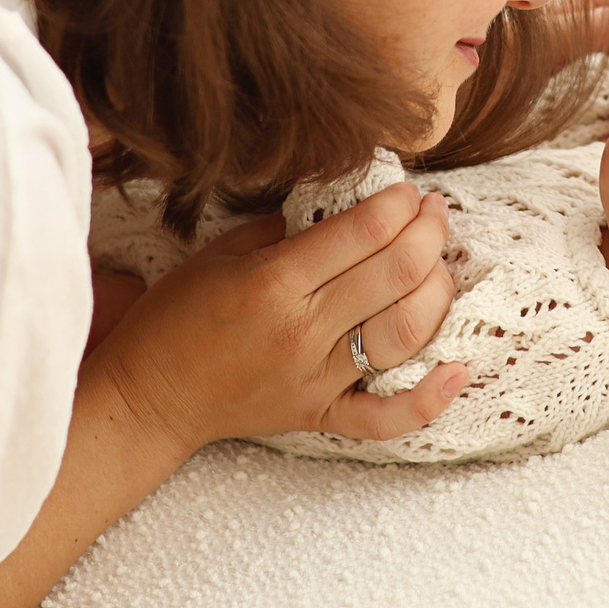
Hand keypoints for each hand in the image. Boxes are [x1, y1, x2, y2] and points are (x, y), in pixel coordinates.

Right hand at [93, 182, 469, 451]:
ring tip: (441, 262)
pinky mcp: (321, 414)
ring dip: (437, 291)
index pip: (363, 233)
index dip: (398, 203)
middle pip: (395, 273)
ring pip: (405, 333)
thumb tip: (347, 199)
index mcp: (274, 283)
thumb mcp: (220, 252)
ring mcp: (317, 378)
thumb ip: (285, 225)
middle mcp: (303, 331)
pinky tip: (460, 369)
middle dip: (428, 231)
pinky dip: (431, 398)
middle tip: (434, 212)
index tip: (407, 190)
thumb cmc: (177, 316)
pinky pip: (387, 417)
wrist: (148, 396)